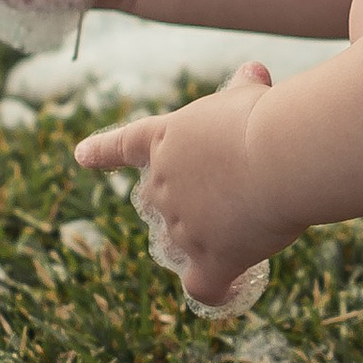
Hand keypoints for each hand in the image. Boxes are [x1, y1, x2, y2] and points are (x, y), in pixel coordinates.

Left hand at [75, 64, 288, 309]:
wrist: (280, 154)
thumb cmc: (267, 118)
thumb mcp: (248, 96)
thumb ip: (243, 90)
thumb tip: (253, 72)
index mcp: (164, 139)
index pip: (124, 145)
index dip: (102, 152)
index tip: (82, 155)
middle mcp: (162, 185)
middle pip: (160, 203)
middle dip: (189, 200)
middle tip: (238, 186)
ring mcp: (182, 226)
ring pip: (184, 243)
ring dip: (209, 238)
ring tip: (252, 222)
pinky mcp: (210, 258)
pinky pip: (205, 287)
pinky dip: (218, 290)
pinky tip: (233, 288)